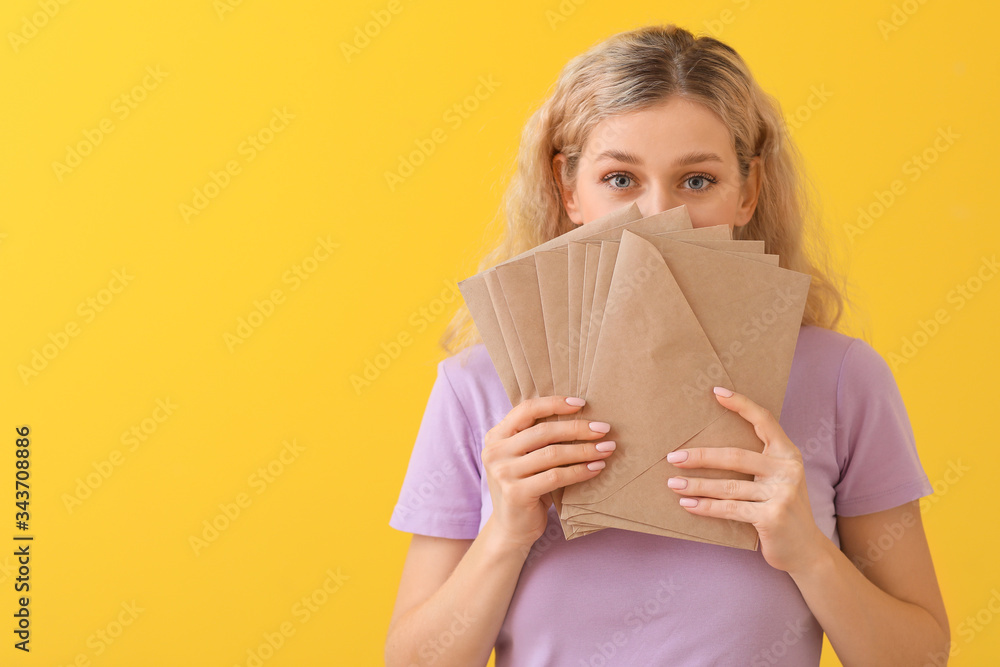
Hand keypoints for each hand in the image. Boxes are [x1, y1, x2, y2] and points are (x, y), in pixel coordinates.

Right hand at [482, 396, 614, 549]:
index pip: (526, 409)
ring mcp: (503, 473)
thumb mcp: (525, 458)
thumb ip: (538, 438)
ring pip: (552, 454)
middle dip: (577, 428)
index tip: (581, 404)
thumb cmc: (525, 487)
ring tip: (606, 449)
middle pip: (543, 431)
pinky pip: (555, 477)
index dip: (554, 404)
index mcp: (496, 436)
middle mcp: (495, 452)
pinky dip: (580, 471)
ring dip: (584, 450)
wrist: (511, 528)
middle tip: (604, 428)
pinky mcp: (515, 493)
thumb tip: (581, 416)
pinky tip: (596, 468)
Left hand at [665, 386, 826, 573]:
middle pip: (735, 456)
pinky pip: (730, 509)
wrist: (807, 550)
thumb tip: (710, 449)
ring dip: (696, 485)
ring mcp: (782, 493)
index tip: (717, 392)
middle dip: (700, 456)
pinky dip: (705, 507)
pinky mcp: (772, 517)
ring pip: (728, 486)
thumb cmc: (782, 509)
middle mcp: (787, 469)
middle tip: (673, 457)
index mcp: (788, 453)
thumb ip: (759, 462)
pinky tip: (687, 504)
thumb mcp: (778, 479)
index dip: (741, 404)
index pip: (764, 420)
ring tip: (672, 484)